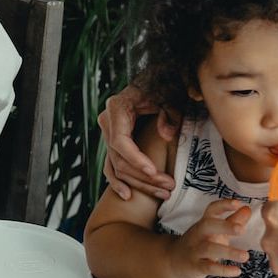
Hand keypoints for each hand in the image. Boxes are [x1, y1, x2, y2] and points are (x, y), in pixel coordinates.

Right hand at [98, 84, 179, 199]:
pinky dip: (118, 182)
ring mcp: (107, 134)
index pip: (120, 141)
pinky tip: (128, 196)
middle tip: (168, 186)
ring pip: (116, 167)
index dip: (136, 159)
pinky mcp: (112, 143)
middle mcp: (107, 122)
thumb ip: (170, 114)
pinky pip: (111, 166)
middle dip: (144, 176)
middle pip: (119, 158)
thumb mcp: (170, 96)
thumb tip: (167, 136)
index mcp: (117, 108)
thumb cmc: (163, 86)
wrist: (154, 81)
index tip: (153, 171)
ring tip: (163, 194)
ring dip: (138, 183)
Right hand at [167, 198, 251, 277]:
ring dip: (228, 252)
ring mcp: (195, 250)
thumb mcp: (215, 231)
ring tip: (245, 256)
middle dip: (224, 226)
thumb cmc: (200, 243)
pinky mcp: (195, 266)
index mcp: (204, 223)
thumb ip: (232, 221)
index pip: (212, 209)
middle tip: (241, 229)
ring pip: (209, 248)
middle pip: (208, 225)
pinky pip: (208, 267)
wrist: (174, 260)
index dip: (224, 205)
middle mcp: (198, 234)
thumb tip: (247, 209)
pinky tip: (237, 271)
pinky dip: (223, 270)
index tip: (238, 203)